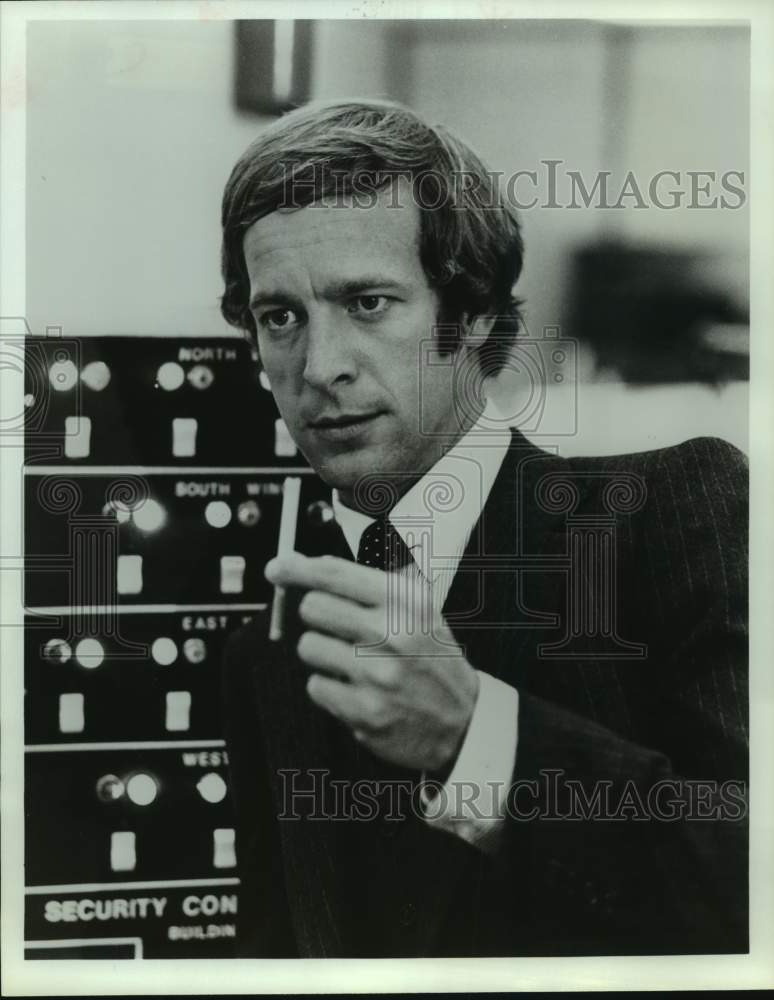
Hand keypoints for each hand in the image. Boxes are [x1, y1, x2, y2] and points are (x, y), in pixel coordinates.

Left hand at [265, 553, 479, 771]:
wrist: (463, 721)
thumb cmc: (432, 659)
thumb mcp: (419, 611)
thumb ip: (368, 587)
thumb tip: (310, 566)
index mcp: (405, 601)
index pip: (334, 573)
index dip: (296, 568)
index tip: (277, 568)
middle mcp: (392, 633)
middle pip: (312, 607)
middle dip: (316, 616)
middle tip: (336, 628)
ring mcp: (377, 674)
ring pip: (308, 647)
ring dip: (322, 654)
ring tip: (351, 662)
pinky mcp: (364, 711)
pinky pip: (315, 686)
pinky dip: (329, 687)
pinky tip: (355, 689)